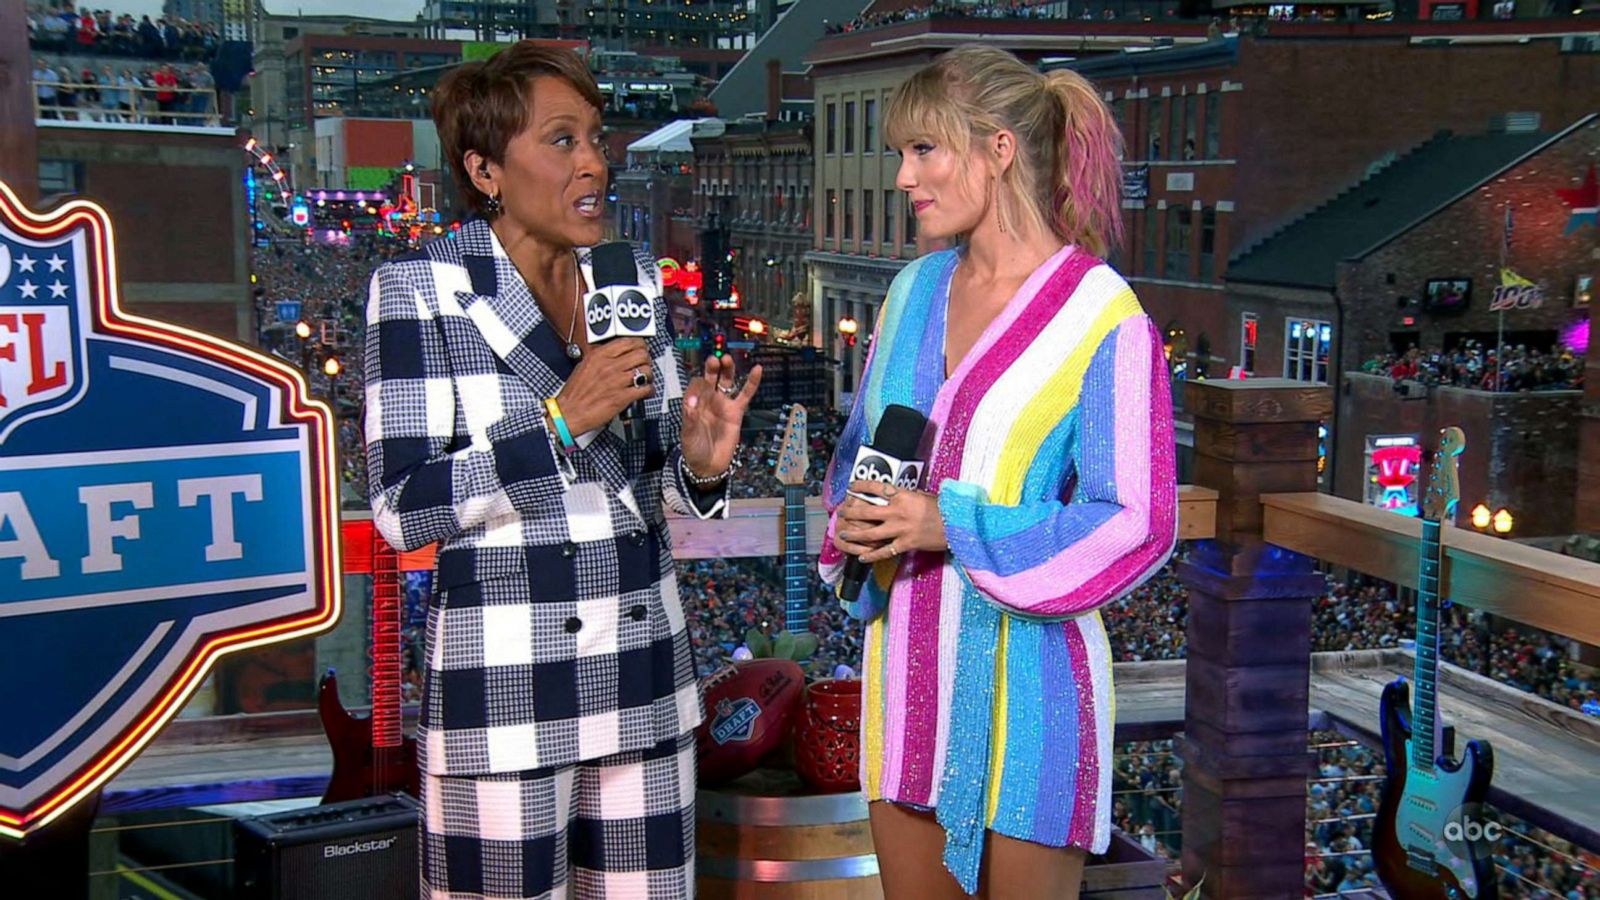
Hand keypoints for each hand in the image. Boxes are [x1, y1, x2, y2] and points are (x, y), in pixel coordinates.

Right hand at [556, 338, 653, 435]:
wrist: (568, 413)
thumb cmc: (575, 393)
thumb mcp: (585, 366)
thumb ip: (601, 357)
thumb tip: (616, 354)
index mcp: (599, 355)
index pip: (628, 342)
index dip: (640, 345)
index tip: (641, 349)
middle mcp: (609, 366)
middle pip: (641, 354)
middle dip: (647, 359)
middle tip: (645, 364)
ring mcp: (617, 381)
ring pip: (646, 371)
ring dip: (649, 376)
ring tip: (646, 380)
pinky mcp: (622, 397)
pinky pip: (645, 389)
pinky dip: (649, 391)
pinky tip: (645, 392)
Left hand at [681, 354, 762, 479]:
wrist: (708, 466)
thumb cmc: (694, 449)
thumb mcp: (688, 435)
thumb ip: (689, 419)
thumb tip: (690, 402)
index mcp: (694, 403)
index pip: (695, 386)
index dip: (696, 386)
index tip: (697, 394)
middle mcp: (708, 400)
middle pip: (711, 378)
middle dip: (711, 368)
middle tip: (713, 360)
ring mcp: (723, 404)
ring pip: (727, 382)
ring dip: (727, 370)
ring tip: (727, 359)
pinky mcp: (737, 412)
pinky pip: (746, 394)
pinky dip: (752, 382)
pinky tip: (757, 369)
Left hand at [831, 480, 947, 563]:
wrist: (957, 525)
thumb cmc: (943, 508)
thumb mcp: (924, 495)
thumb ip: (907, 496)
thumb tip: (893, 495)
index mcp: (904, 496)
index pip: (877, 488)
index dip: (861, 486)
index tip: (851, 486)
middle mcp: (898, 512)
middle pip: (867, 512)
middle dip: (851, 512)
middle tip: (841, 513)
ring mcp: (901, 529)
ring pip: (870, 533)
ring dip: (854, 534)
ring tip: (843, 534)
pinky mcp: (906, 544)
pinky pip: (884, 551)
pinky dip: (872, 556)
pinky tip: (862, 558)